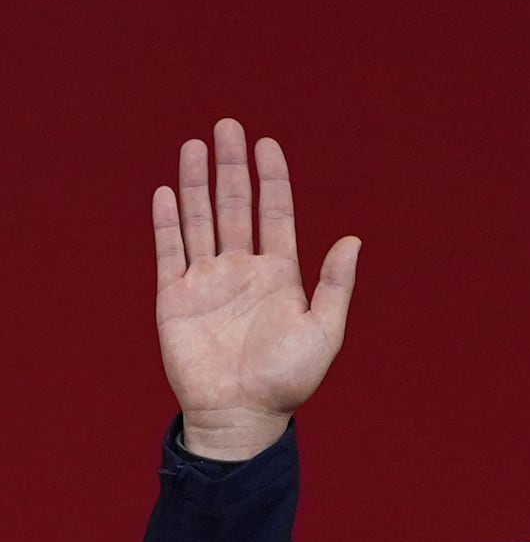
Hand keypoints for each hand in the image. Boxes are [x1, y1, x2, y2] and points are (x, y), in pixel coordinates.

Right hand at [152, 118, 359, 459]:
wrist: (242, 415)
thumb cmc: (288, 380)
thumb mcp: (324, 331)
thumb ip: (336, 285)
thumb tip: (353, 240)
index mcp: (280, 275)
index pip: (274, 214)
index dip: (271, 178)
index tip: (266, 143)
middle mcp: (242, 271)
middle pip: (235, 206)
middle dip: (231, 167)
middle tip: (227, 125)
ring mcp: (207, 281)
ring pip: (199, 220)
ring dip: (195, 183)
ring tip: (194, 144)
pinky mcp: (175, 298)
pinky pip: (169, 251)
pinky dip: (167, 222)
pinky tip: (165, 191)